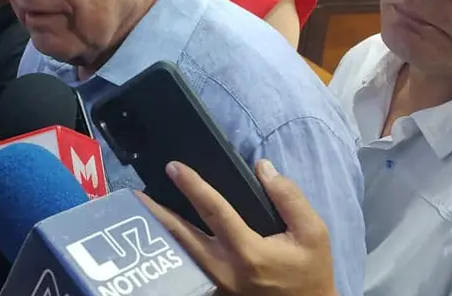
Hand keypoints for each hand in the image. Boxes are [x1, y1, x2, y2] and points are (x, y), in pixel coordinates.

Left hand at [140, 160, 336, 295]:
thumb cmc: (310, 272)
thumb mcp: (314, 233)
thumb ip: (289, 198)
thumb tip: (263, 167)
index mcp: (247, 252)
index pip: (214, 211)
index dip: (193, 186)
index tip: (174, 167)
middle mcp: (224, 269)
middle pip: (182, 236)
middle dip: (158, 213)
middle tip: (137, 193)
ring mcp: (216, 283)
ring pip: (182, 252)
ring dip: (162, 229)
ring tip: (144, 209)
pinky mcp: (216, 290)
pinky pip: (189, 263)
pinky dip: (176, 245)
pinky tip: (167, 230)